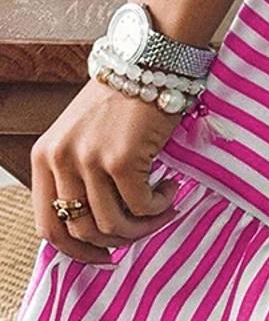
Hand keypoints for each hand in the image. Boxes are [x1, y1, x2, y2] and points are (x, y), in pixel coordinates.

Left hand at [30, 78, 185, 265]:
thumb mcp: (82, 137)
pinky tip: (171, 188)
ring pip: (113, 224)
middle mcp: (60, 160)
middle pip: (82, 231)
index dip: (77, 252)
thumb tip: (96, 229)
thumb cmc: (121, 101)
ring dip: (145, 225)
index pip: (48, 227)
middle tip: (144, 228)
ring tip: (163, 208)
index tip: (104, 257)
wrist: (147, 64)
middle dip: (118, 240)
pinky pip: (142, 205)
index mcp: (44, 158)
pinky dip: (160, 205)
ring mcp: (89, 160)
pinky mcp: (120, 158)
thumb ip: (78, 177)